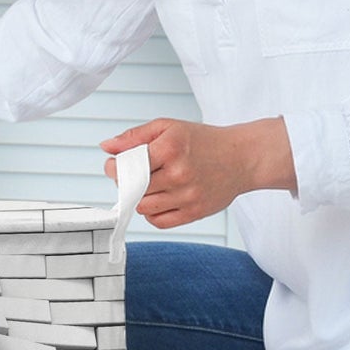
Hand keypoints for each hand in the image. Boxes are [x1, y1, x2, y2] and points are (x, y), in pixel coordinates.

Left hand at [100, 117, 295, 227]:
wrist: (242, 157)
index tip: (115, 165)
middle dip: (126, 182)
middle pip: (132, 189)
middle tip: (134, 175)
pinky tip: (159, 199)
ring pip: (143, 207)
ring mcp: (188, 195)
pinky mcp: (195, 212)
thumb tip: (107, 147)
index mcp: (170, 148)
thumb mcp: (168, 127)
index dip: (114, 168)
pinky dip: (153, 213)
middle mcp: (179, 173)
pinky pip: (159, 222)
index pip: (126, 166)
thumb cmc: (203, 141)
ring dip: (139, 198)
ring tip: (149, 186)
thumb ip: (135, 136)